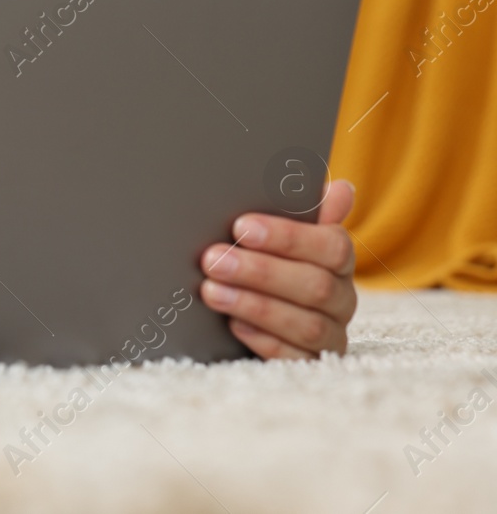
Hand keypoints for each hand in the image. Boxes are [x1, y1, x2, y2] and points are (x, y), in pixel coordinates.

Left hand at [199, 179, 357, 358]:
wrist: (261, 315)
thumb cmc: (270, 260)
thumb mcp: (279, 234)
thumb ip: (303, 212)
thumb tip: (338, 189)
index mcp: (338, 260)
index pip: (332, 246)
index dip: (287, 237)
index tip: (241, 226)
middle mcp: (342, 299)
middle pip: (315, 286)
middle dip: (259, 271)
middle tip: (214, 259)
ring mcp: (330, 335)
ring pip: (305, 325)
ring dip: (254, 305)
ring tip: (211, 291)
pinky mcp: (311, 364)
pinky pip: (294, 357)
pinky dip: (262, 339)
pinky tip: (233, 324)